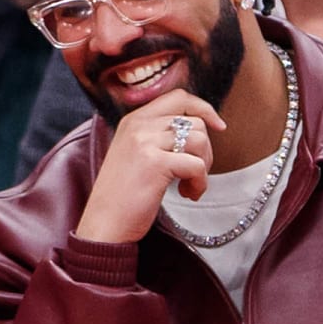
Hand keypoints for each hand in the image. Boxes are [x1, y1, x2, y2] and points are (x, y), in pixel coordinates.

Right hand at [76, 90, 226, 244]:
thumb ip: (157, 138)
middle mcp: (138, 125)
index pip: (177, 97)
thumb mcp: (135, 156)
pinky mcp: (155, 163)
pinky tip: (188, 195)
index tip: (218, 127)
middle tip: (196, 174)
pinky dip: (200, 183)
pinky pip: (197, 165)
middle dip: (206, 149)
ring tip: (190, 186)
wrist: (104, 225)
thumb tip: (197, 130)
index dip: (204, 109)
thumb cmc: (121, 198)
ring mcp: (145, 142)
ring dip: (204, 167)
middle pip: (194, 121)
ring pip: (199, 140)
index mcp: (133, 120)